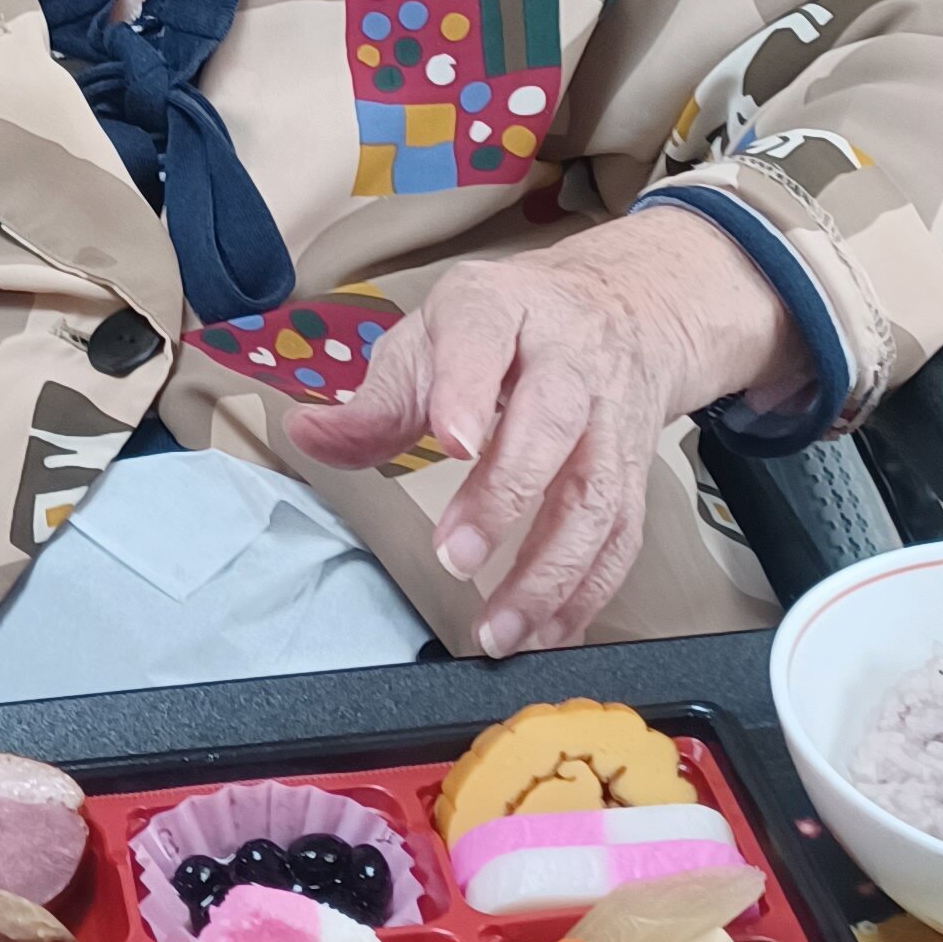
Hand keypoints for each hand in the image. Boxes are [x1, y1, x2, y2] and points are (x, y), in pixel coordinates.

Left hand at [291, 205, 811, 655]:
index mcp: (502, 311)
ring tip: (499, 630)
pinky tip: (548, 634)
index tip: (451, 442)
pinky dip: (588, 593)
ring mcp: (610, 418)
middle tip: (455, 557)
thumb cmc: (510, 328)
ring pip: (596, 495)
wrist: (623, 307)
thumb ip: (374, 399)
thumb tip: (307, 435)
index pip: (484, 339)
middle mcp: (568, 362)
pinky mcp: (635, 471)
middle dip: (506, 493)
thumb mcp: (432, 336)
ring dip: (551, 572)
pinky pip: (622, 537)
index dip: (467, 391)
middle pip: (551, 423)